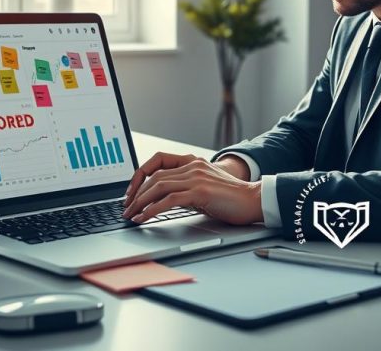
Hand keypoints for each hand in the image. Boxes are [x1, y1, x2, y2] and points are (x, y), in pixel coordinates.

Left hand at [122, 152, 263, 224]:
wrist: (254, 201)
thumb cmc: (231, 198)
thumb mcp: (204, 187)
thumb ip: (186, 188)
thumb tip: (162, 200)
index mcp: (192, 162)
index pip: (157, 161)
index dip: (140, 175)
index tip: (131, 192)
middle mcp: (192, 166)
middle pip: (154, 177)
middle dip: (136, 194)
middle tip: (126, 209)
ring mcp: (196, 178)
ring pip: (158, 187)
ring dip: (140, 203)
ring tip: (131, 216)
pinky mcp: (200, 192)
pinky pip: (168, 200)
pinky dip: (152, 209)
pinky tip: (144, 217)